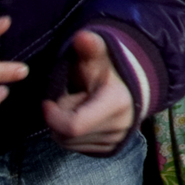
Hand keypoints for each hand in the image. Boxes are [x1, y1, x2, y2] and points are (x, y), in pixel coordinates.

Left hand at [42, 28, 136, 154]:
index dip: (54, 116)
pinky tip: (81, 117)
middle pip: (68, 135)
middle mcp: (119, 127)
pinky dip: (71, 135)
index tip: (48, 101)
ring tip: (77, 107)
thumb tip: (82, 37)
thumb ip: (90, 47)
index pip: (73, 126)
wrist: (136, 85)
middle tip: (69, 98)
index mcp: (117, 104)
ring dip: (63, 127)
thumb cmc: (112, 69)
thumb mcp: (100, 56)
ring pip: (70, 143)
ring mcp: (116, 140)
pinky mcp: (111, 148)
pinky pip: (78, 148)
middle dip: (59, 118)